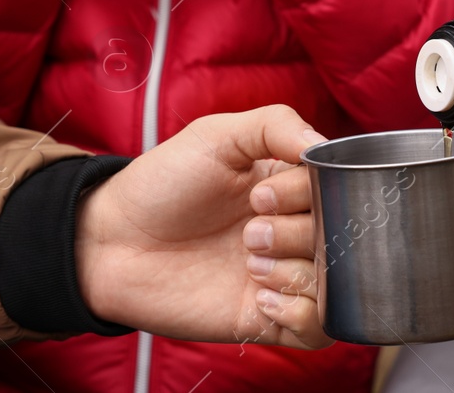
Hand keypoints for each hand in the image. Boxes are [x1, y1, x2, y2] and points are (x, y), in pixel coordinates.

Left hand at [74, 105, 330, 348]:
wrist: (112, 244)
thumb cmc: (162, 183)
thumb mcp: (216, 136)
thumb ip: (274, 124)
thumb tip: (321, 145)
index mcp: (290, 184)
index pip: (339, 188)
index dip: (306, 194)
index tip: (259, 196)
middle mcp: (294, 229)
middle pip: (341, 235)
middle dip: (297, 233)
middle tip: (248, 232)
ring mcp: (283, 274)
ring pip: (336, 282)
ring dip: (296, 272)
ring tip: (249, 264)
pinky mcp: (267, 318)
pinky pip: (318, 329)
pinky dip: (299, 312)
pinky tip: (258, 296)